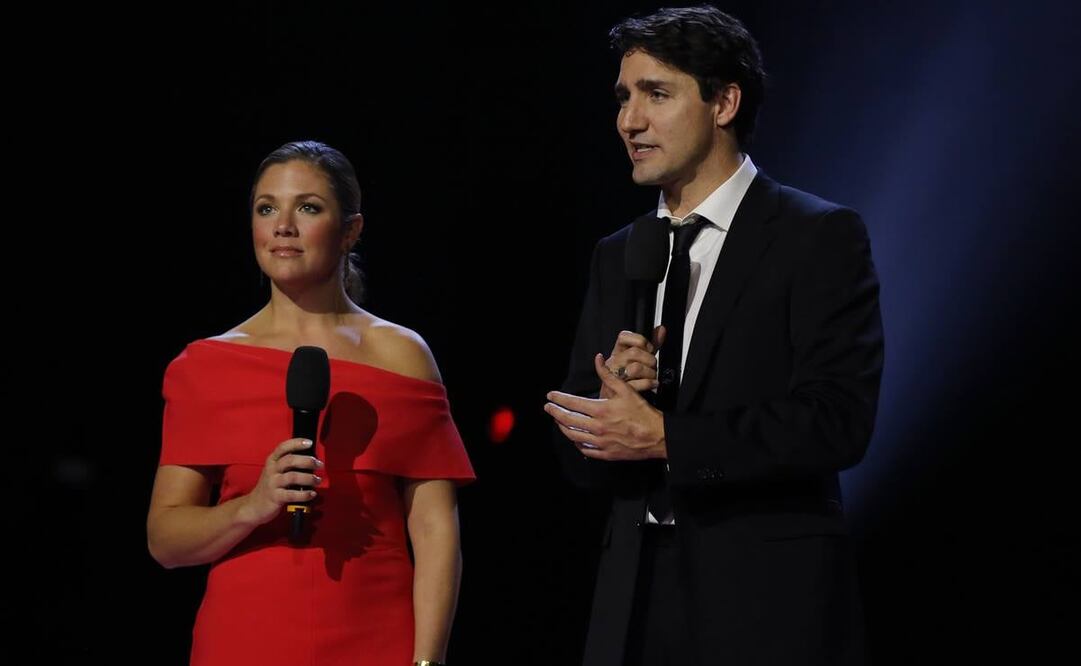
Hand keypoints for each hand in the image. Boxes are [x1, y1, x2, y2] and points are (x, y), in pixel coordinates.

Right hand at [239, 438, 323, 525]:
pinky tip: (312, 493)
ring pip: (293, 476)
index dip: (296, 443)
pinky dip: (304, 494)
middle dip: (308, 461)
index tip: (309, 443)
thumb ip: (289, 464)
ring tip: (317, 480)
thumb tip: (311, 459)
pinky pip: (292, 494)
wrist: (253, 506)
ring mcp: (272, 483)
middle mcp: (271, 470)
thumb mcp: (275, 471)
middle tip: (319, 465)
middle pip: (290, 460)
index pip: (283, 447)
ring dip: (309, 478)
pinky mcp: (275, 497)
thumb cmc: (270, 487)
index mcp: (272, 461)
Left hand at [546, 353, 666, 460]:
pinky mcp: (605, 454)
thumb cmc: (643, 412)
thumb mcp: (626, 389)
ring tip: (558, 421)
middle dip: (555, 412)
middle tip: (548, 408)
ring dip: (562, 427)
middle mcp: (597, 427)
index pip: (572, 403)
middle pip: (568, 420)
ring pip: (573, 435)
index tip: (550, 396)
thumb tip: (598, 359)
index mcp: (601, 410)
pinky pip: (585, 449)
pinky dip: (576, 442)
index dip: (558, 398)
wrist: (658, 436)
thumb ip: (608, 375)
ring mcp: (600, 442)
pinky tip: (575, 437)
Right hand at [601, 327, 665, 397]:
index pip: (623, 336)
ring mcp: (613, 376)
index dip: (640, 341)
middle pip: (634, 353)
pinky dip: (649, 384)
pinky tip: (653, 384)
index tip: (648, 348)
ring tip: (652, 376)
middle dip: (649, 360)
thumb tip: (661, 329)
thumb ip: (651, 344)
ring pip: (635, 368)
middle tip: (653, 366)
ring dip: (650, 373)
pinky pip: (637, 384)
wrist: (616, 400)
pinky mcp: (617, 391)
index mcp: (617, 352)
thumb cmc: (628, 377)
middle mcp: (613, 362)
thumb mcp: (640, 358)